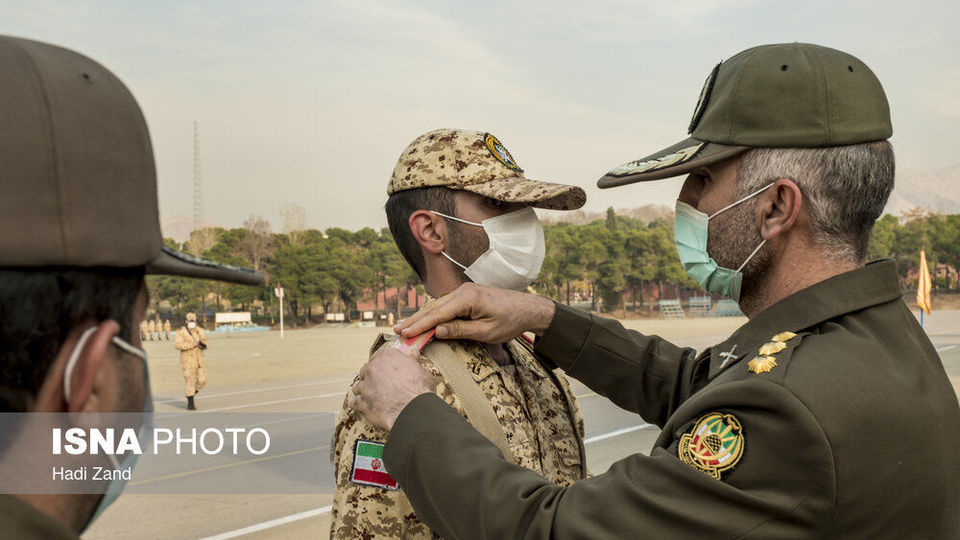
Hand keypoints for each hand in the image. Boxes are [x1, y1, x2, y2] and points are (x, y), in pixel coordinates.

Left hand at [349, 347, 435, 430]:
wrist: (413, 410)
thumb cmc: (419, 390)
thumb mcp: (421, 371)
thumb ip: (414, 361)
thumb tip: (414, 353)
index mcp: (387, 357)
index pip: (379, 354)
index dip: (382, 361)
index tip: (385, 366)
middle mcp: (373, 368)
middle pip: (366, 369)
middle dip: (371, 375)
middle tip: (378, 382)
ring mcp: (366, 386)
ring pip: (358, 385)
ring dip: (363, 389)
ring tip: (368, 394)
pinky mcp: (362, 402)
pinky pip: (354, 402)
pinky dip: (355, 402)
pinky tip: (355, 403)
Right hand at [394, 283, 555, 342]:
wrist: (528, 308)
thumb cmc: (510, 321)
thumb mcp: (486, 332)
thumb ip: (460, 330)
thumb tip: (437, 331)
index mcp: (468, 298)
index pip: (438, 313)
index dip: (420, 325)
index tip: (404, 333)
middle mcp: (463, 291)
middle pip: (434, 307)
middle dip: (415, 320)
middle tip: (397, 331)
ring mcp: (465, 292)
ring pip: (438, 306)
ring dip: (422, 317)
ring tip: (406, 327)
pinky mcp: (468, 296)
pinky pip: (446, 306)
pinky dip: (434, 314)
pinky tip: (424, 321)